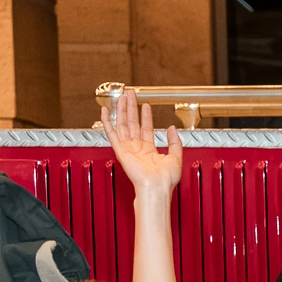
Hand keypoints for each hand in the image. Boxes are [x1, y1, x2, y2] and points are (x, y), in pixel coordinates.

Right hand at [105, 88, 180, 208]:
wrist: (157, 186)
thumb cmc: (165, 179)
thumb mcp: (176, 157)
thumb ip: (174, 142)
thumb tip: (172, 128)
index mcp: (149, 151)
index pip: (146, 128)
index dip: (145, 116)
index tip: (145, 106)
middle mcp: (137, 148)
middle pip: (132, 123)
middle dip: (132, 108)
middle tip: (131, 95)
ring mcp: (128, 149)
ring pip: (122, 124)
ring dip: (122, 110)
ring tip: (122, 97)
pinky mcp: (120, 150)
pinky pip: (111, 133)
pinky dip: (107, 122)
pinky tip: (105, 112)